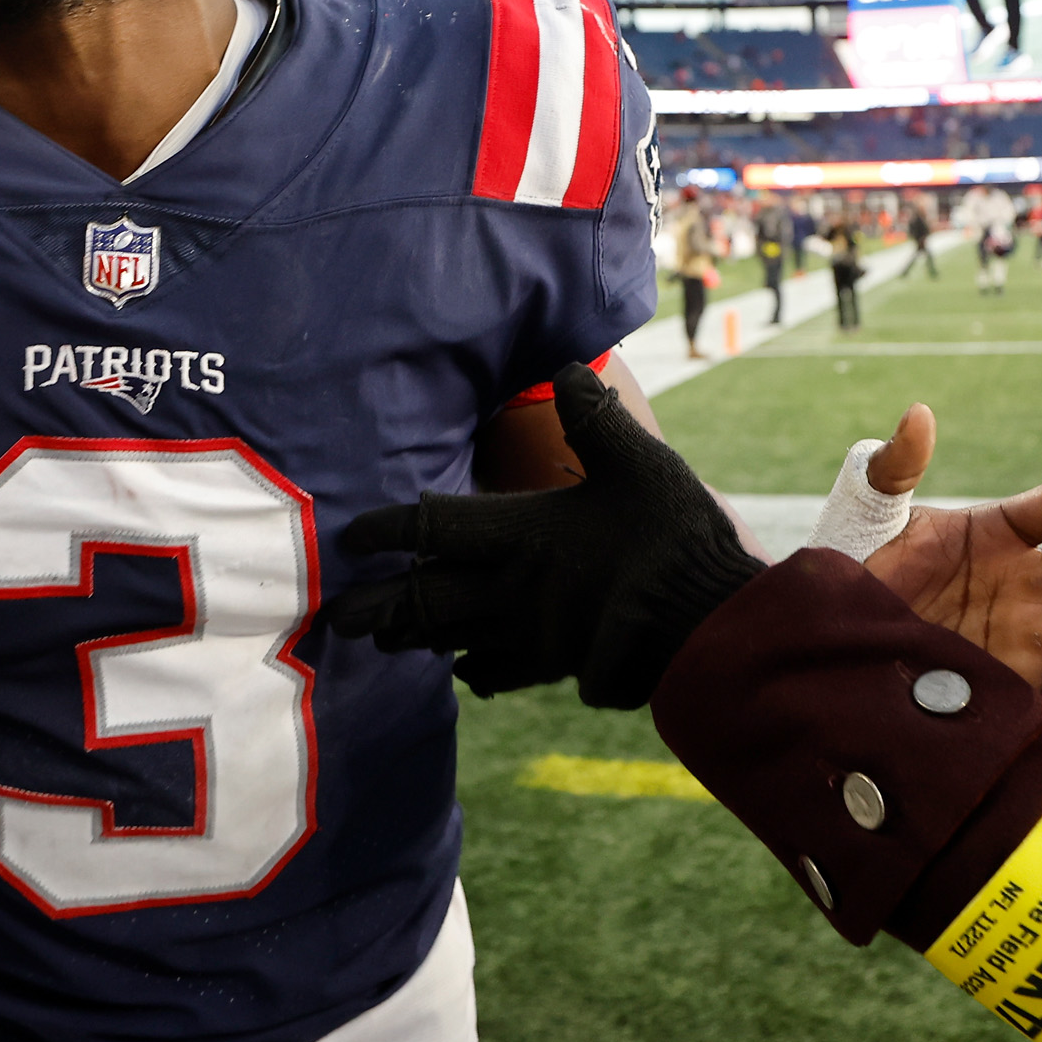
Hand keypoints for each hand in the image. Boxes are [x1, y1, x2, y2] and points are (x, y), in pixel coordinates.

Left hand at [330, 365, 760, 707]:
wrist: (704, 623)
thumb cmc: (669, 536)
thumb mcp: (637, 460)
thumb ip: (594, 415)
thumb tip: (565, 369)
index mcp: (519, 533)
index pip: (431, 527)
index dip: (386, 529)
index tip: (353, 534)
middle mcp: (510, 588)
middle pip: (424, 599)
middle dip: (378, 606)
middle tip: (336, 614)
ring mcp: (531, 633)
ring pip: (452, 640)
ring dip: (413, 639)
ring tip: (383, 643)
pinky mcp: (558, 666)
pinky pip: (500, 671)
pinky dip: (476, 670)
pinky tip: (466, 673)